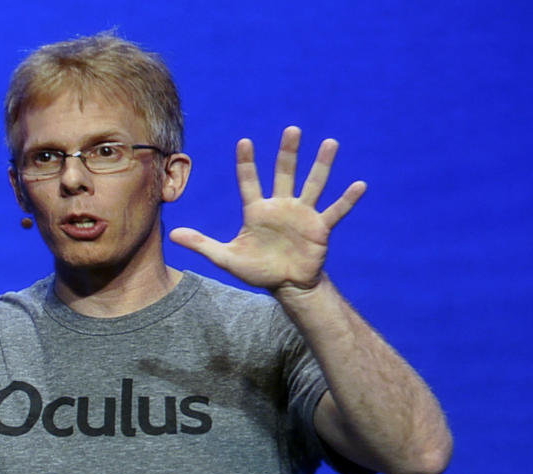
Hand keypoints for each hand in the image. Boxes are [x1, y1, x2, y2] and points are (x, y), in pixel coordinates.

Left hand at [170, 126, 364, 294]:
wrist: (286, 285)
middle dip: (288, 152)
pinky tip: (359, 185)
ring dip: (322, 165)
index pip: (249, 181)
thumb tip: (173, 233)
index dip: (246, 163)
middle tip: (292, 129)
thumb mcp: (227, 258)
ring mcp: (302, 214)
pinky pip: (335, 211)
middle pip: (284, 174)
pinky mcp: (319, 228)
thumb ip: (202, 244)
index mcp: (257, 211)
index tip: (244, 141)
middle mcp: (281, 206)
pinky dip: (347, 200)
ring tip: (330, 144)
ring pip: (313, 184)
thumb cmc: (257, 270)